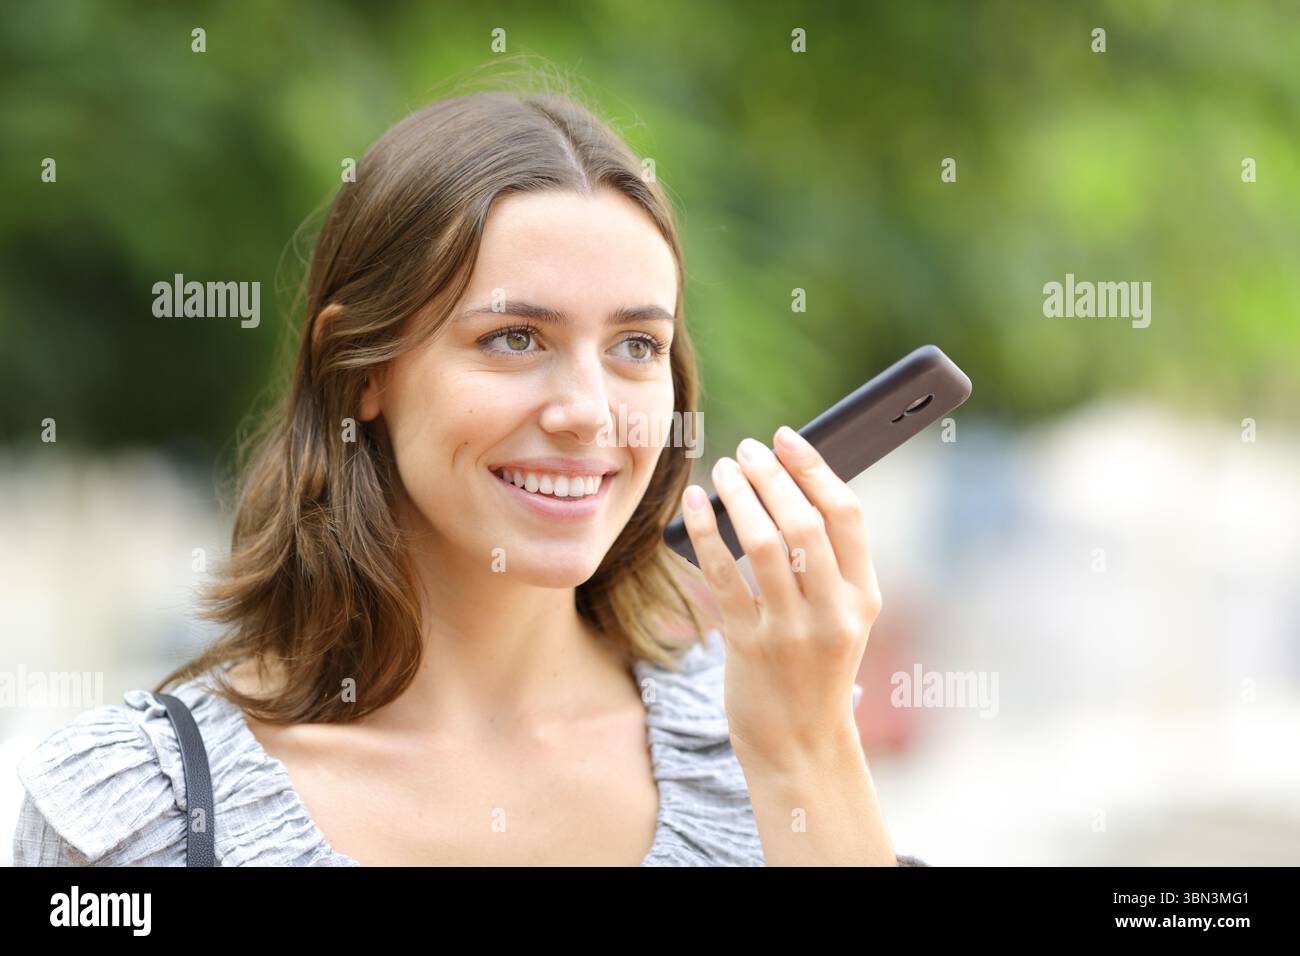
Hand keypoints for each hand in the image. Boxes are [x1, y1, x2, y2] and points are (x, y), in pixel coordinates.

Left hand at [680, 426, 882, 770]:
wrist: (800, 746)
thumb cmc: (814, 668)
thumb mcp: (840, 617)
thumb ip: (825, 562)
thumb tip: (784, 484)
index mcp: (864, 597)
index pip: (847, 515)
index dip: (815, 468)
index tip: (787, 438)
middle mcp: (834, 613)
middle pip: (805, 524)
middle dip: (773, 476)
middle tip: (748, 448)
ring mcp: (792, 632)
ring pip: (764, 545)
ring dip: (740, 497)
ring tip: (724, 469)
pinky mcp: (749, 648)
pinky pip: (723, 579)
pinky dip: (706, 534)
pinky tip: (693, 506)